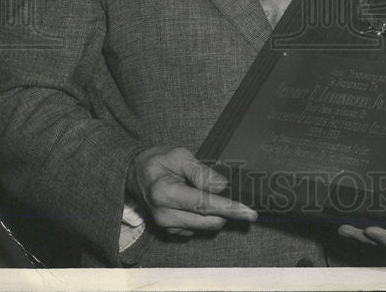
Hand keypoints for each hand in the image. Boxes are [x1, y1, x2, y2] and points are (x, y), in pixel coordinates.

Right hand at [128, 146, 256, 236]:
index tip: (249, 212)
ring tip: (206, 192)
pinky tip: (199, 201)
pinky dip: (205, 216)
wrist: (136, 175)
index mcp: (165, 193)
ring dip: (216, 212)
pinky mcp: (172, 231)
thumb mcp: (180, 156)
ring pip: (206, 226)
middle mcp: (165, 215)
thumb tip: (223, 186)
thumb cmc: (159, 162)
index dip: (229, 208)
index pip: (204, 204)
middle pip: (209, 220)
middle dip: (227, 210)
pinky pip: (198, 228)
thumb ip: (201, 172)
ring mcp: (167, 226)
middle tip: (234, 193)